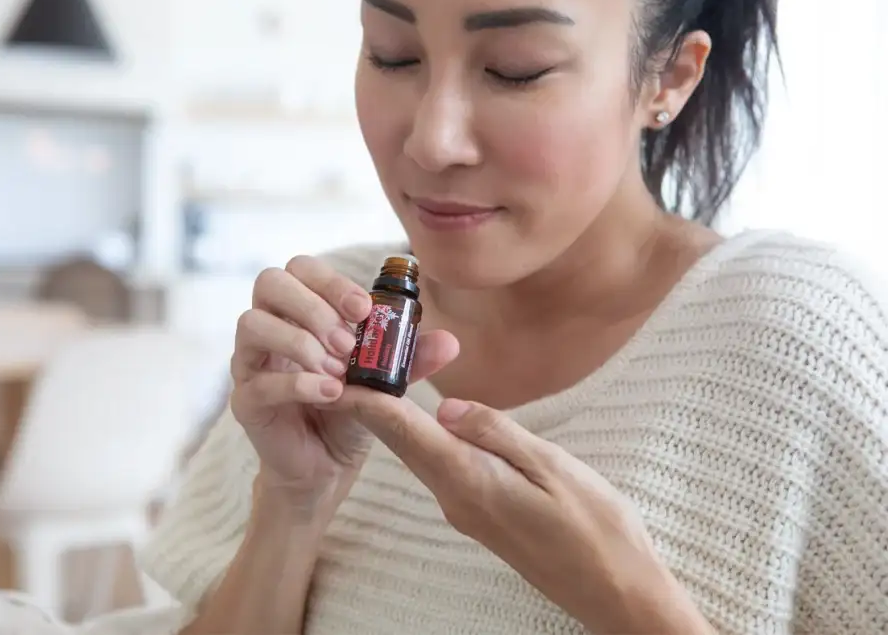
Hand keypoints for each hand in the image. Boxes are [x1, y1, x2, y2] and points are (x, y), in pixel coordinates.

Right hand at [230, 255, 458, 513]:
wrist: (327, 465)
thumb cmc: (350, 408)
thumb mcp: (384, 380)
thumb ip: (411, 358)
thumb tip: (449, 342)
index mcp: (298, 309)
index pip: (300, 268)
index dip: (331, 281)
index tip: (364, 310)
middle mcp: (268, 326)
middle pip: (269, 282)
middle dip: (313, 307)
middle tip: (348, 343)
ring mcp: (250, 362)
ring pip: (252, 323)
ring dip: (301, 341)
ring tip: (338, 371)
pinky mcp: (246, 400)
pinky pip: (259, 380)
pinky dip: (299, 383)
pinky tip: (331, 394)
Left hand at [337, 388, 712, 634]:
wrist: (613, 590)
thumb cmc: (595, 528)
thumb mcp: (552, 468)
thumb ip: (497, 434)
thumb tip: (448, 406)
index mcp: (471, 480)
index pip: (406, 432)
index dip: (369, 400)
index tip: (340, 372)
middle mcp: (456, 497)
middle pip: (402, 442)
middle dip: (373, 403)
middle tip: (350, 362)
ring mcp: (465, 508)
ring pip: (418, 454)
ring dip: (394, 419)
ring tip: (377, 378)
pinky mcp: (478, 513)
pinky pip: (439, 467)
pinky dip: (421, 437)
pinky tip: (422, 418)